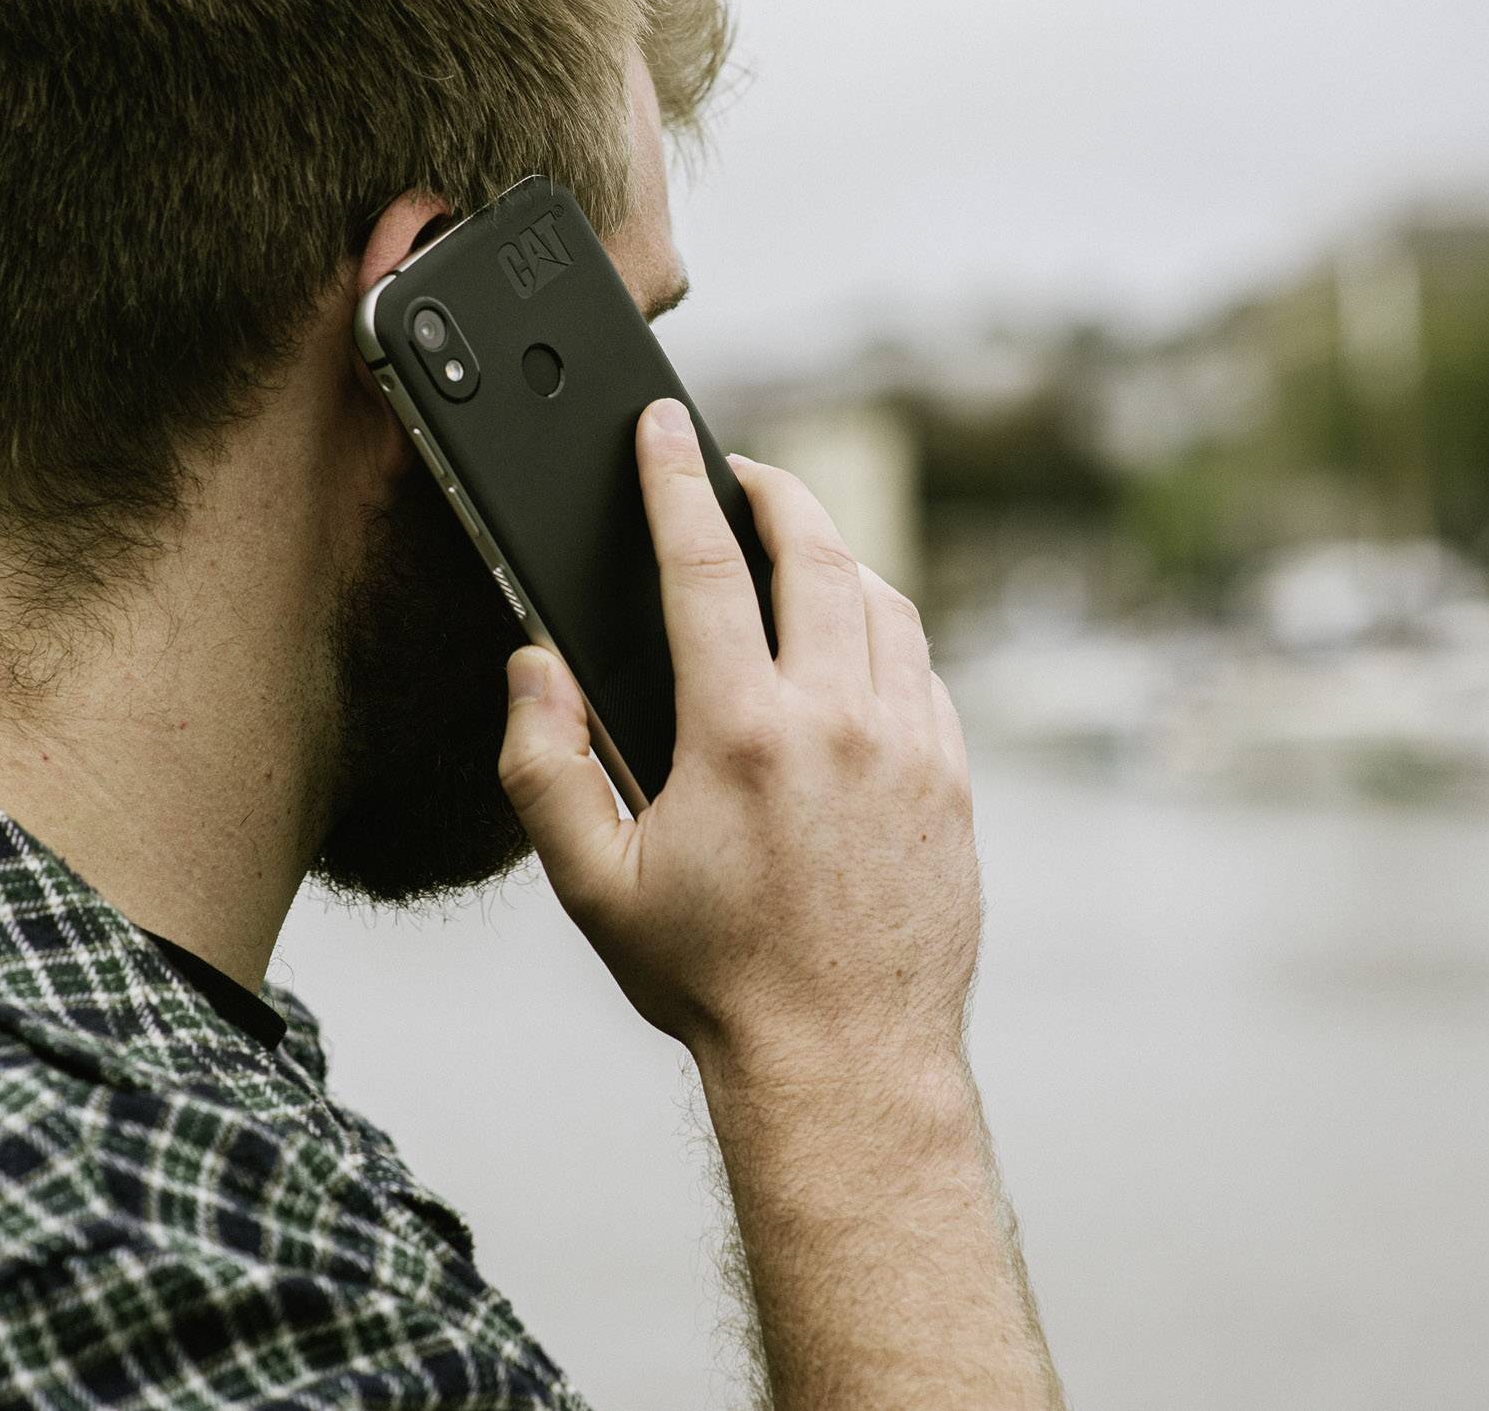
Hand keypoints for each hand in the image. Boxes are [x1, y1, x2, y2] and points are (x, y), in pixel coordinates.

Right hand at [496, 397, 980, 1080]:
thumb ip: (543, 766)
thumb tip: (534, 666)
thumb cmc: (711, 979)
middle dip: (772, 491)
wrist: (846, 1061)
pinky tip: (853, 639)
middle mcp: (838, 721)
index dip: (675, 480)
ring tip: (793, 546)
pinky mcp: (953, 777)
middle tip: (739, 470)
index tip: (664, 427)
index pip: (703, 564)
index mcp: (741, 734)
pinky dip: (884, 627)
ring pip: (882, 600)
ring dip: (834, 554)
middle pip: (813, 554)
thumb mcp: (594, 885)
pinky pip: (923, 665)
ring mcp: (910, 745)